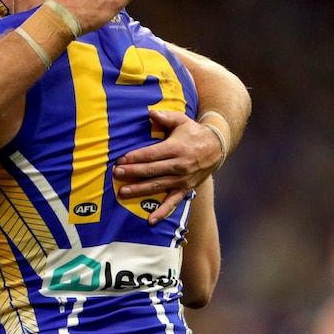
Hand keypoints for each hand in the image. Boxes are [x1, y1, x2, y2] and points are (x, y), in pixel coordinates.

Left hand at [113, 109, 222, 223]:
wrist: (216, 147)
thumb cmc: (193, 132)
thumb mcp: (181, 120)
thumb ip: (165, 117)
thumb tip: (150, 113)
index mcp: (176, 148)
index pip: (152, 154)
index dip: (136, 157)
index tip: (121, 160)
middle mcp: (179, 165)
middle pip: (152, 171)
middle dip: (133, 173)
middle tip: (116, 174)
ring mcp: (182, 180)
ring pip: (158, 186)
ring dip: (140, 190)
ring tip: (123, 192)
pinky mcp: (185, 189)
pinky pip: (173, 202)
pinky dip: (162, 212)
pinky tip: (150, 220)